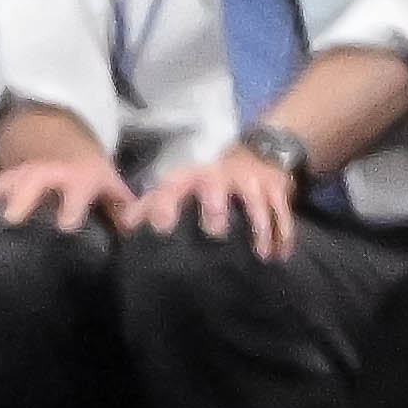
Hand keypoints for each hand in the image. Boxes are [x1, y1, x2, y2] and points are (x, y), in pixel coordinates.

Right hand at [0, 155, 130, 234]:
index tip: (65, 226)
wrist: (64, 150)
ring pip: (5, 185)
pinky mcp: (4, 182)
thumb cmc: (94, 183)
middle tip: (12, 221)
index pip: (78, 190)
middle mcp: (49, 174)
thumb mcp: (113, 191)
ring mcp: (23, 176)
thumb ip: (125, 212)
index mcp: (81, 178)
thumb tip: (148, 232)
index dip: (72, 205)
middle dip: (23, 200)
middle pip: (34, 183)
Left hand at [141, 141, 299, 260]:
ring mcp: (252, 182)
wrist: (261, 151)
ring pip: (256, 204)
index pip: (174, 186)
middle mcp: (221, 175)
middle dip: (215, 208)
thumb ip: (152, 205)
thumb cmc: (211, 179)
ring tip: (260, 255)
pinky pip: (282, 213)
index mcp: (193, 176)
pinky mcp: (278, 190)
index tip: (162, 227)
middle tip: (215, 233)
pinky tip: (281, 256)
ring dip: (259, 229)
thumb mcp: (183, 185)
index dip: (166, 204)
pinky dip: (283, 235)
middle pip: (215, 188)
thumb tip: (124, 226)